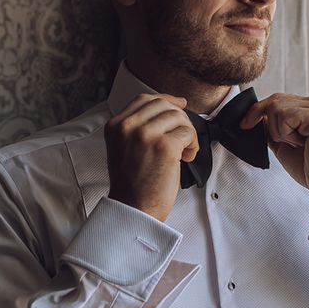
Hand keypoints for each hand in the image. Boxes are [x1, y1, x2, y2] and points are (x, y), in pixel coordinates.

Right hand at [105, 93, 198, 221]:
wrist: (133, 208)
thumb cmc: (133, 183)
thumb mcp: (125, 146)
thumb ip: (139, 126)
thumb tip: (174, 104)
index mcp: (116, 125)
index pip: (145, 99)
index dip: (166, 100)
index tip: (180, 105)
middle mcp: (128, 126)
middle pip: (164, 105)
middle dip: (179, 119)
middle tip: (182, 138)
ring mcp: (145, 134)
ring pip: (178, 117)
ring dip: (187, 133)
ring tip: (184, 151)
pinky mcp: (164, 146)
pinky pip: (188, 133)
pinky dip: (193, 145)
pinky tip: (186, 158)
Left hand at [241, 94, 308, 226]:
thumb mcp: (285, 143)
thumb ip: (273, 128)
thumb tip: (256, 118)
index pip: (277, 99)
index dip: (258, 111)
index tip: (245, 124)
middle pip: (274, 100)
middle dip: (268, 124)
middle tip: (282, 142)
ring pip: (276, 108)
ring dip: (280, 132)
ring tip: (299, 144)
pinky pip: (283, 117)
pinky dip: (286, 134)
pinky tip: (303, 144)